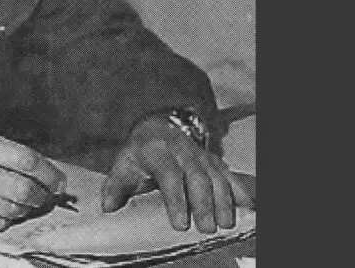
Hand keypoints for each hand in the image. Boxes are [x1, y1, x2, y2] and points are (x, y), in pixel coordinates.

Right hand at [0, 131, 67, 232]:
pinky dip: (3, 220)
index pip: (27, 161)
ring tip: (19, 202)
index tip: (59, 182)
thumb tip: (45, 173)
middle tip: (45, 197)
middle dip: (42, 196)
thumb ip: (4, 154)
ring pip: (13, 210)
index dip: (50, 174)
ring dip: (23, 209)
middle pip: (25, 190)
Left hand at [101, 116, 254, 232]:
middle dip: (204, 203)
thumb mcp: (123, 164)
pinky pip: (229, 174)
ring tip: (225, 224)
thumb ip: (115, 186)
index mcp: (157, 150)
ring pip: (216, 175)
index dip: (176, 199)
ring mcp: (200, 154)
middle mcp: (182, 150)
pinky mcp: (213, 160)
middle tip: (207, 228)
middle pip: (197, 176)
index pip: (169, 174)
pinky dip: (239, 190)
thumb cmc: (140, 153)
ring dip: (223, 200)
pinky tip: (246, 207)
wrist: (158, 126)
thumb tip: (108, 207)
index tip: (180, 224)